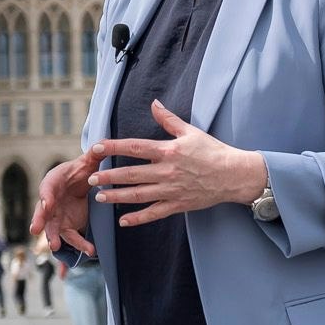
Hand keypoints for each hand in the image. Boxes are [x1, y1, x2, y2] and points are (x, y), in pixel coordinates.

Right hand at [31, 148, 103, 256]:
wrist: (77, 186)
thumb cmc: (78, 173)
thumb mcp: (86, 163)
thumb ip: (94, 155)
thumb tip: (102, 144)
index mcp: (52, 182)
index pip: (47, 188)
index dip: (46, 196)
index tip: (47, 203)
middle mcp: (50, 202)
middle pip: (42, 212)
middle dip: (39, 220)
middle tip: (34, 229)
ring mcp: (56, 217)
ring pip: (52, 229)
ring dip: (52, 238)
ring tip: (54, 246)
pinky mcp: (67, 228)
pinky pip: (72, 238)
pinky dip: (80, 244)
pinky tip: (91, 250)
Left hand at [89, 101, 266, 227]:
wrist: (234, 174)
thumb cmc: (213, 151)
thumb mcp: (190, 131)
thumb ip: (168, 119)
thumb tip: (154, 103)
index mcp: (168, 151)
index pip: (134, 147)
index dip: (113, 147)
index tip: (96, 148)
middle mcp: (167, 171)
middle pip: (131, 174)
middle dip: (109, 176)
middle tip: (90, 178)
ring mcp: (171, 190)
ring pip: (139, 195)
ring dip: (117, 196)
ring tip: (100, 197)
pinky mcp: (178, 204)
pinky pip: (154, 213)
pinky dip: (138, 218)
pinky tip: (123, 221)